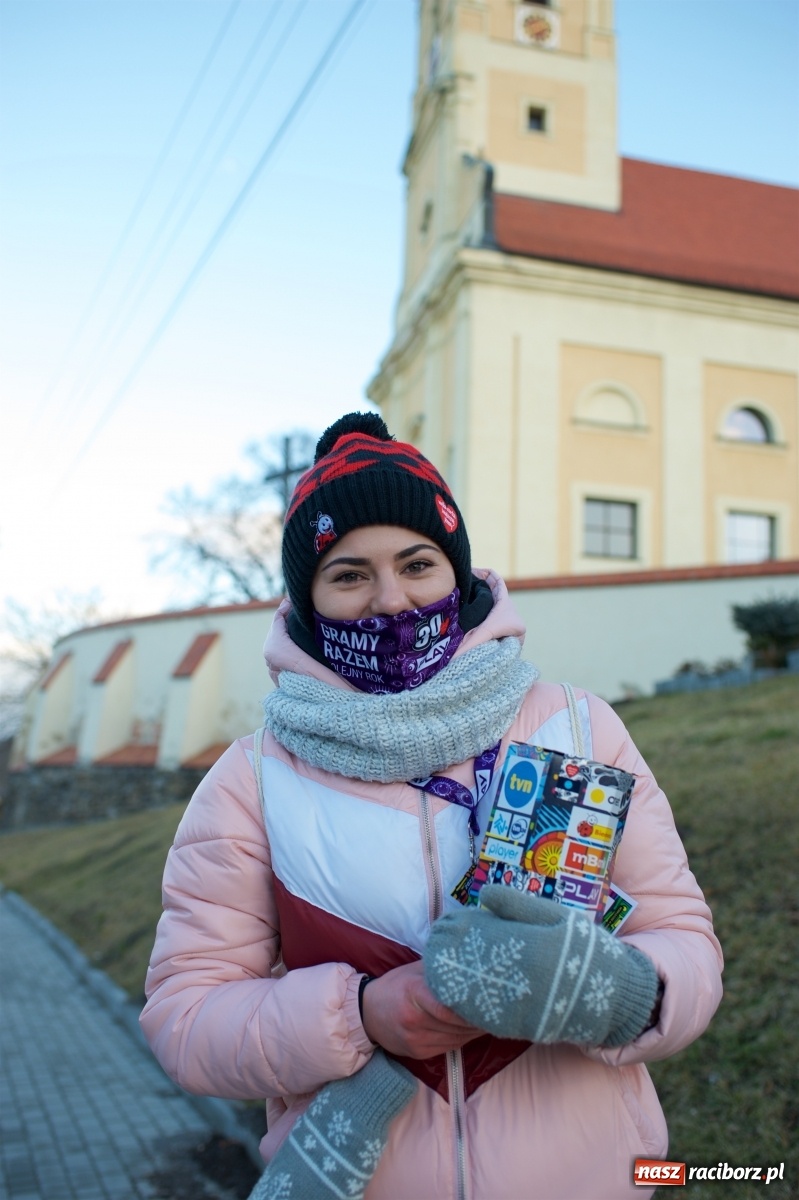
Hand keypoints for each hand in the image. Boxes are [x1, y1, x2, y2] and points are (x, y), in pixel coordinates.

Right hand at [361, 960, 483, 1058]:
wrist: (366, 1013)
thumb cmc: (395, 986)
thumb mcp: (414, 970)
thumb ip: (440, 968)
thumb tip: (471, 961)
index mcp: (413, 992)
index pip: (449, 1006)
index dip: (472, 1006)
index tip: (491, 999)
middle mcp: (414, 1019)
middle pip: (457, 1024)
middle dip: (480, 1018)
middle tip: (499, 1008)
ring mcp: (415, 1039)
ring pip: (457, 1038)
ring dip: (476, 1030)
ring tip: (491, 1018)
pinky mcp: (418, 1053)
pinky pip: (450, 1047)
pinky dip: (464, 1038)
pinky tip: (473, 1029)